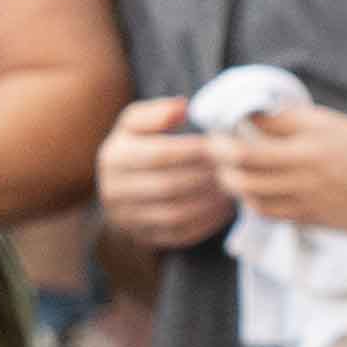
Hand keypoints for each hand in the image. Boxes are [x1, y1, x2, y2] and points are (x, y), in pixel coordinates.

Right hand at [96, 94, 235, 248]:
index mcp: (113, 157)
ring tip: (232, 186)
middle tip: (233, 167)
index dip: (193, 150)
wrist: (119, 191)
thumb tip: (182, 107)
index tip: (219, 144)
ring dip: (209, 201)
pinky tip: (225, 207)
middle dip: (205, 176)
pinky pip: (180, 234)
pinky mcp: (144, 238)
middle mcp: (113, 191)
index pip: (158, 154)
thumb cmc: (136, 146)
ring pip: (176, 214)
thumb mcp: (136, 123)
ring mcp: (127, 219)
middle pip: (168, 186)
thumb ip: (156, 112)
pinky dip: (207, 222)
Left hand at [206, 97, 346, 239]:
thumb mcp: (329, 124)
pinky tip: (253, 187)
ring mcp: (302, 202)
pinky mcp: (305, 219)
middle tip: (215, 151)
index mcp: (307, 147)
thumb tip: (248, 115)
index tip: (215, 131)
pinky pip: (266, 213)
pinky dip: (252, 200)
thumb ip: (287, 121)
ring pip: (249, 197)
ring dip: (233, 183)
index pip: (247, 148)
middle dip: (220, 163)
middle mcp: (301, 177)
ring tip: (231, 168)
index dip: (222, 141)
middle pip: (241, 175)